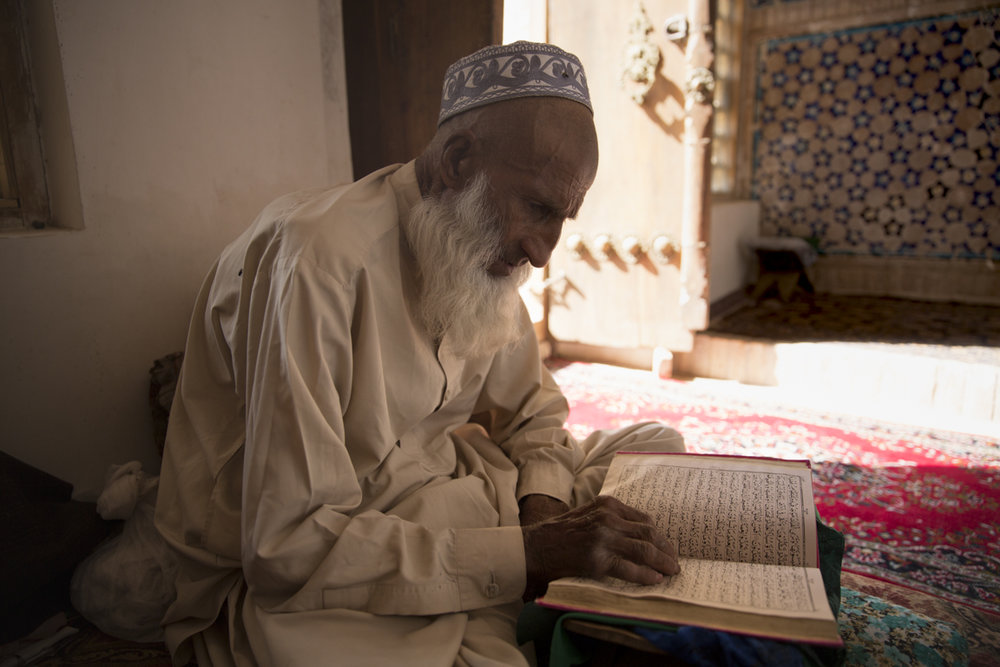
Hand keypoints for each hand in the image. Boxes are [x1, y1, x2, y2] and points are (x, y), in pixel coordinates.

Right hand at [521, 496, 679, 599]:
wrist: (534, 547)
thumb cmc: (560, 533)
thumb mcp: (588, 515)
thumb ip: (611, 519)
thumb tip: (638, 535)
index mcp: (607, 504)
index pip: (643, 519)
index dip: (659, 534)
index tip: (667, 545)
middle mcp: (608, 518)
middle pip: (648, 534)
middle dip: (666, 549)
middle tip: (675, 561)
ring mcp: (604, 538)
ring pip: (645, 550)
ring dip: (663, 562)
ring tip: (672, 571)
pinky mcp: (598, 560)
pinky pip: (630, 568)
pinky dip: (647, 575)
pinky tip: (656, 580)